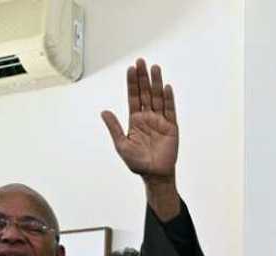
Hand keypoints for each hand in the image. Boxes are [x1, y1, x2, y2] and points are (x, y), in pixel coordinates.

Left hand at [101, 59, 177, 181]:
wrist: (155, 175)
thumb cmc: (138, 163)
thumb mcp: (122, 145)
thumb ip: (114, 128)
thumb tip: (104, 112)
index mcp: (135, 120)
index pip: (133, 97)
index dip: (132, 83)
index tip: (131, 69)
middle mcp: (148, 117)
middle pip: (145, 93)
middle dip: (143, 77)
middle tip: (141, 61)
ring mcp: (160, 121)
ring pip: (158, 98)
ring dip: (156, 83)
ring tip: (155, 68)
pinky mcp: (171, 127)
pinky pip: (170, 110)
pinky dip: (168, 99)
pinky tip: (166, 87)